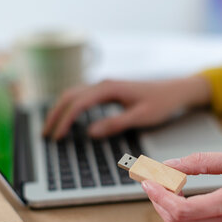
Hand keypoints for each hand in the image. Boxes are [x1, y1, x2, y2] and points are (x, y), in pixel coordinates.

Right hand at [43, 76, 210, 138]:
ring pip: (74, 94)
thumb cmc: (162, 103)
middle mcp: (104, 83)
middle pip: (70, 96)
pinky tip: (67, 118)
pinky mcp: (108, 91)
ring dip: (60, 110)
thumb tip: (90, 132)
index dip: (65, 121)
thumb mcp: (141, 116)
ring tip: (51, 128)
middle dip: (55, 114)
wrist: (176, 91)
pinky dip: (70, 107)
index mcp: (109, 88)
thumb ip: (115, 123)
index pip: (78, 104)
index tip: (56, 137)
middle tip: (45, 134)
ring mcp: (105, 86)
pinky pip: (82, 97)